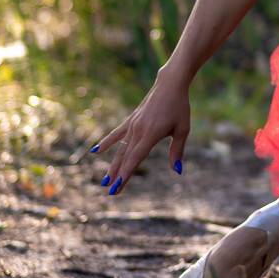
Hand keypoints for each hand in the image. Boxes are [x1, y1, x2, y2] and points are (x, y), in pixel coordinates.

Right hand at [91, 70, 190, 197]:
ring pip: (120, 149)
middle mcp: (138, 130)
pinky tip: (95, 151)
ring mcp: (133, 125)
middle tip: (111, 192)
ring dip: (113, 165)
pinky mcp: (131, 120)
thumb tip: (177, 171)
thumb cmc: (180, 107)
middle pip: (126, 157)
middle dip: (118, 175)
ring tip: (105, 181)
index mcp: (151, 134)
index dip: (126, 174)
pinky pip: (117, 134)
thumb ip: (177, 151)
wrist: (170, 84)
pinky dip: (107, 142)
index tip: (118, 187)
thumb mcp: (183, 129)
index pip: (135, 158)